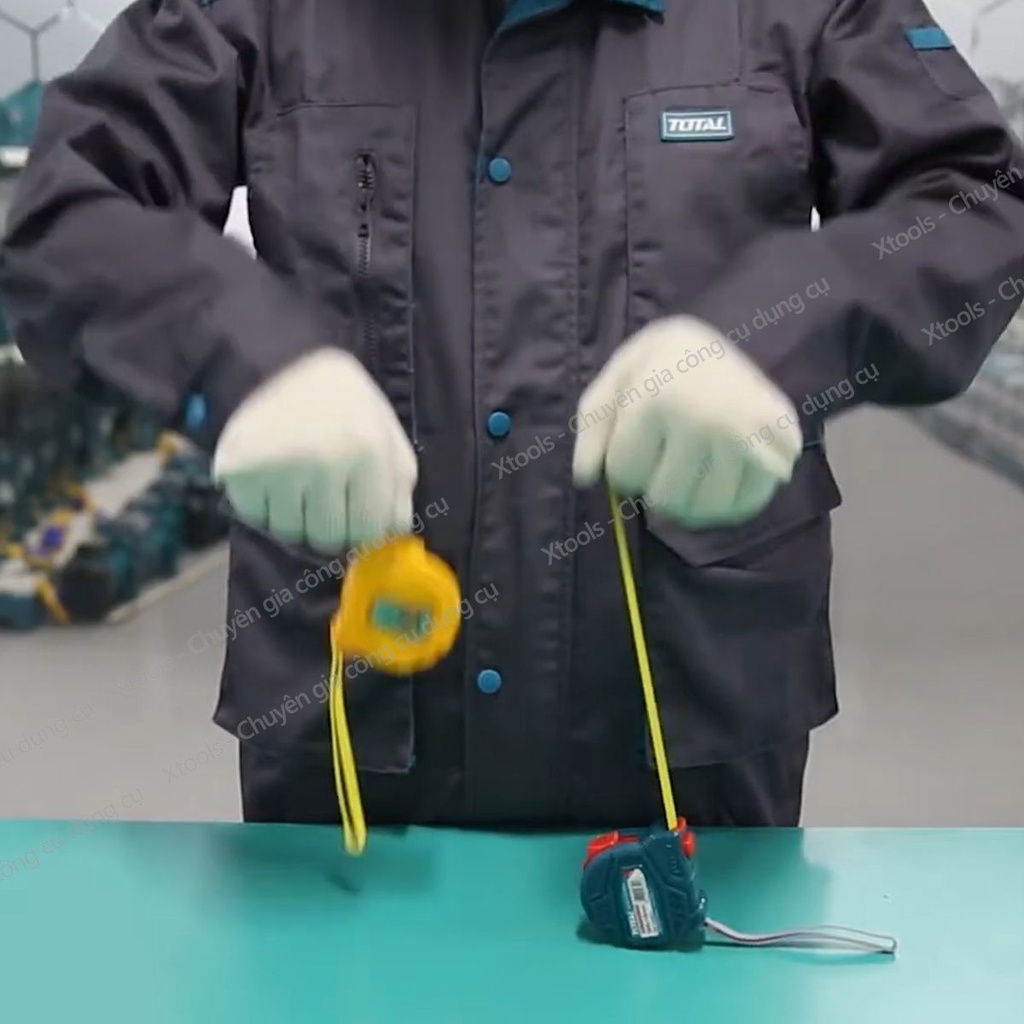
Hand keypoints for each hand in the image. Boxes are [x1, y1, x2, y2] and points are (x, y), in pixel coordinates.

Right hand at [213, 348, 416, 551]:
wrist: (277, 362)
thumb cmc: (342, 405)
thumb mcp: (386, 434)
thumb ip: (398, 486)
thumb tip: (393, 539)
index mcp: (370, 452)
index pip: (372, 531)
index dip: (365, 531)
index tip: (357, 518)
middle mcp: (326, 462)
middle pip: (330, 538)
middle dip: (330, 527)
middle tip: (323, 499)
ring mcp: (280, 468)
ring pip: (292, 534)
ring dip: (295, 519)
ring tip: (296, 485)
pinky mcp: (240, 470)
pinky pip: (256, 519)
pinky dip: (263, 509)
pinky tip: (270, 480)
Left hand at [572, 316, 801, 526]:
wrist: (723, 334)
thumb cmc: (661, 362)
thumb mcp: (616, 378)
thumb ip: (592, 426)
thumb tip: (585, 479)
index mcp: (654, 396)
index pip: (624, 474)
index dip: (623, 466)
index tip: (637, 442)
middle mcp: (702, 417)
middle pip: (665, 499)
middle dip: (658, 485)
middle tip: (667, 456)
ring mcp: (745, 433)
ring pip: (706, 509)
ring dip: (692, 501)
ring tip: (692, 472)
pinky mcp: (778, 444)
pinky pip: (747, 505)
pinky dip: (731, 505)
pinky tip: (721, 481)